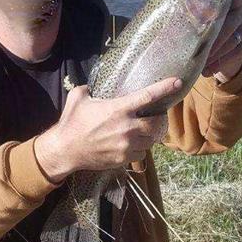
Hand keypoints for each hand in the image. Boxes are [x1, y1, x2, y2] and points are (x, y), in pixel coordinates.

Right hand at [35, 75, 178, 180]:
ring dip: (151, 135)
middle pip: (157, 124)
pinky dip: (141, 148)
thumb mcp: (79, 98)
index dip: (165, 88)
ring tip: (146, 130)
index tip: (177, 82)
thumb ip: (89, 88)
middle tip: (158, 116)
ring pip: (151, 140)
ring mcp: (126, 145)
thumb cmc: (71, 123)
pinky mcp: (123, 159)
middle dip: (161, 119)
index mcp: (118, 109)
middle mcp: (126, 127)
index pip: (148, 96)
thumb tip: (94, 85)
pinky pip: (141, 154)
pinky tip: (134, 144)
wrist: (64, 150)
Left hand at [202, 0, 241, 83]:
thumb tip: (173, 14)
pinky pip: (236, 54)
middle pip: (232, 20)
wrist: (218, 51)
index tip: (216, 4)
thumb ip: (195, 13)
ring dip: (215, 52)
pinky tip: (207, 70)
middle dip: (214, 36)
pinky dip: (220, 63)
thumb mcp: (198, 19)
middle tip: (197, 47)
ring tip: (199, 62)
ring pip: (233, 39)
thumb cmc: (201, 29)